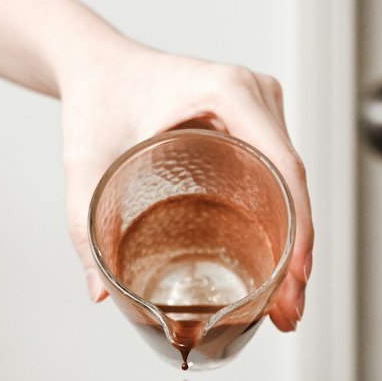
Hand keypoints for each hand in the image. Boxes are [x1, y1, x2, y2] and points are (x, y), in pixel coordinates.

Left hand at [58, 33, 312, 331]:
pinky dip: (279, 223)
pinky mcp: (254, 124)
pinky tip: (276, 270)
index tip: (293, 279)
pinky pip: (276, 177)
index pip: (283, 167)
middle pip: (293, 183)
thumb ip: (85, 226)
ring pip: (290, 185)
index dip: (297, 229)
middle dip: (296, 254)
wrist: (96, 67)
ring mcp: (260, 108)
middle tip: (287, 313)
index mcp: (227, 92)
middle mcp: (254, 95)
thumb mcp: (86, 163)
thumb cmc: (95, 100)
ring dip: (293, 244)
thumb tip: (100, 292)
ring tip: (284, 305)